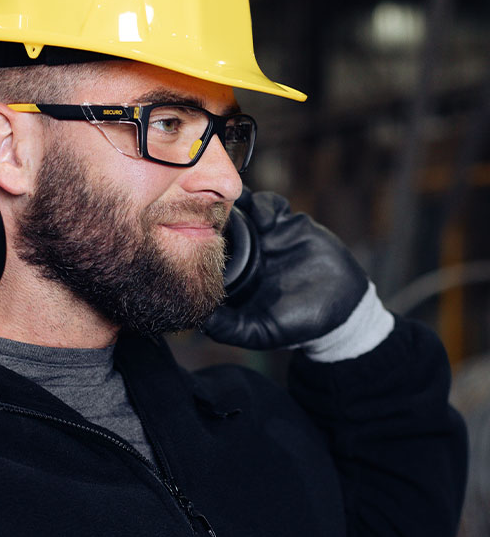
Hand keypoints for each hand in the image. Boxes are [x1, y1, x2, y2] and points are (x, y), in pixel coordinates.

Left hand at [203, 189, 393, 360]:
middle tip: (208, 210)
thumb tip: (202, 322)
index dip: (200, 239)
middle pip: (223, 222)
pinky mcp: (290, 225)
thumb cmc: (297, 325)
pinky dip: (265, 205)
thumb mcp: (259, 331)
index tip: (193, 234)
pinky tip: (265, 218)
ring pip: (244, 208)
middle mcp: (247, 251)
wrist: (342, 311)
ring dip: (238, 204)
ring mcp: (268, 235)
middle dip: (213, 212)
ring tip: (235, 210)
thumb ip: (230, 328)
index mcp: (235, 271)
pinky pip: (273, 206)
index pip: (210, 248)